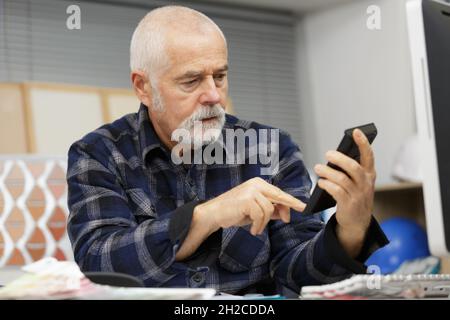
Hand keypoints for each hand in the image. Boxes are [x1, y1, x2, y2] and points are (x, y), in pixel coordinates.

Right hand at [195, 177, 304, 235]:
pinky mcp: (247, 199)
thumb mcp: (255, 211)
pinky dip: (258, 225)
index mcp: (259, 183)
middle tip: (287, 220)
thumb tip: (285, 213)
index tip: (303, 207)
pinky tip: (253, 229)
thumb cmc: (234, 211)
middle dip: (286, 209)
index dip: (291, 201)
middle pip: (278, 197)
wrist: (214, 213)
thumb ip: (270, 209)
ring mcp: (251, 191)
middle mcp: (256, 184)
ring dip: (264, 223)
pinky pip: (260, 215)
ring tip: (256, 228)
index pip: (279, 192)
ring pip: (269, 210)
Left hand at [313, 129, 375, 255]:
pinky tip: (321, 182)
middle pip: (353, 167)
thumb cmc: (354, 197)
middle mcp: (366, 183)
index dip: (363, 143)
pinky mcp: (349, 204)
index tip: (355, 131)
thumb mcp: (357, 183)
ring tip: (318, 168)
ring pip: (342, 179)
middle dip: (339, 158)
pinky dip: (327, 185)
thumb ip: (350, 170)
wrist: (358, 222)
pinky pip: (337, 191)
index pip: (368, 156)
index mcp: (369, 174)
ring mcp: (358, 194)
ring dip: (328, 172)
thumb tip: (334, 157)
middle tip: (328, 154)